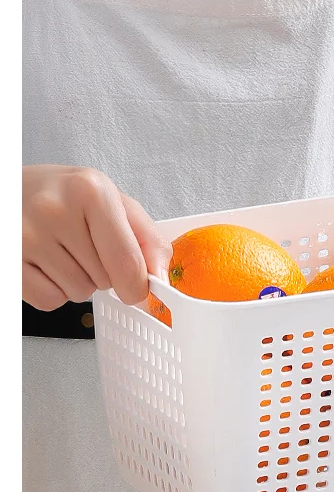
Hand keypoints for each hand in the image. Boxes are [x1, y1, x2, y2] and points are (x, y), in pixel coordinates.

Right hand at [23, 165, 171, 309]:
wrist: (8, 189)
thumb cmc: (62, 195)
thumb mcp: (110, 200)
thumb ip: (144, 237)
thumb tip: (160, 276)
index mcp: (90, 191)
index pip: (127, 260)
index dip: (137, 285)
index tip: (136, 288)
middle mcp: (55, 210)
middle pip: (104, 281)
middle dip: (101, 273)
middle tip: (82, 245)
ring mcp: (27, 237)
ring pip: (77, 293)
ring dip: (76, 281)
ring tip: (61, 250)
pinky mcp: (10, 262)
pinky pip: (50, 301)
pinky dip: (53, 291)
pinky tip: (44, 264)